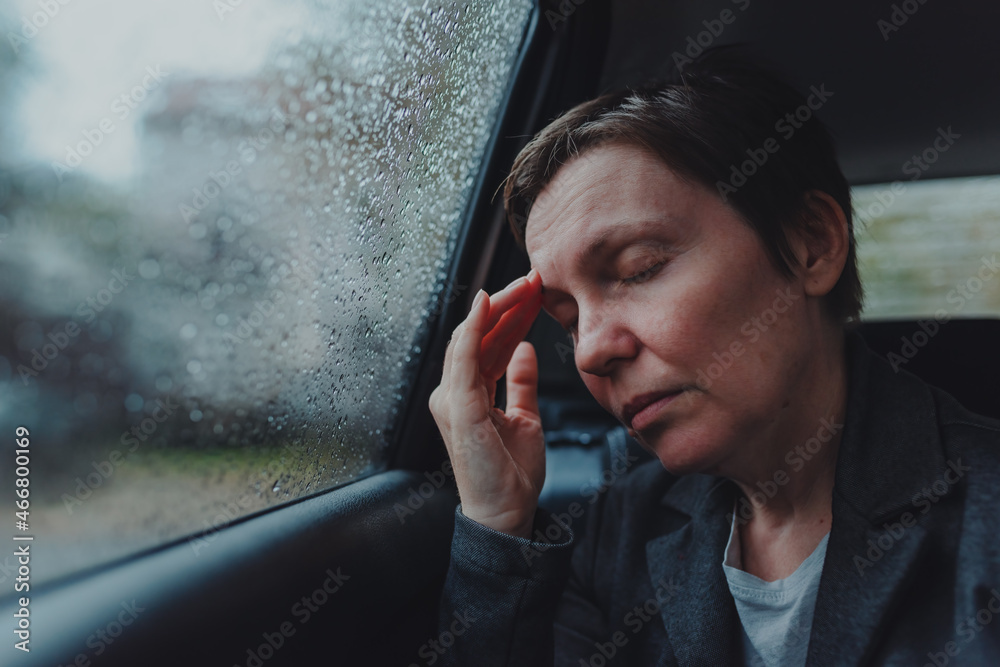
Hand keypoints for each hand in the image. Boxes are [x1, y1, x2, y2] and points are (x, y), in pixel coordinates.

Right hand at [428, 268, 544, 538]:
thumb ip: (521, 383)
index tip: (537, 292)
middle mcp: (455, 392)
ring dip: (497, 307)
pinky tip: (487, 304)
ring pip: (472, 338)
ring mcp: (452, 398)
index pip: (489, 344)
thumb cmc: (511, 473)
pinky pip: (463, 358)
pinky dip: (473, 328)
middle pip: (479, 336)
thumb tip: (526, 350)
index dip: (512, 316)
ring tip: (523, 284)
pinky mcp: (458, 407)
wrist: (506, 513)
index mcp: (470, 394)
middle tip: (534, 279)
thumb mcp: (525, 418)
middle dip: (507, 304)